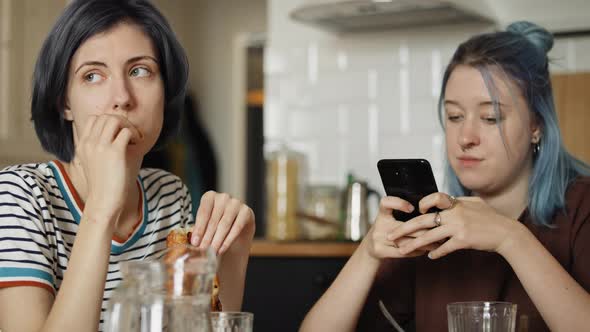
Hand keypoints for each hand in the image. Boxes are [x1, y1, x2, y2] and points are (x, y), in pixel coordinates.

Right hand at [75, 114, 142, 222]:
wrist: (104, 201)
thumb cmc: (104, 184)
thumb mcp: (95, 162)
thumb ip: (101, 147)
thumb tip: (119, 133)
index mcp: (82, 145)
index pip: (93, 119)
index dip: (109, 121)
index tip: (118, 132)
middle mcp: (89, 143)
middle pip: (105, 117)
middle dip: (121, 122)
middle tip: (130, 135)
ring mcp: (100, 146)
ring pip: (115, 120)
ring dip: (128, 126)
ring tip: (133, 139)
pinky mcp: (114, 152)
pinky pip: (126, 132)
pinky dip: (135, 135)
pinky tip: (137, 145)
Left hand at [190, 191, 254, 254]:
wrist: (237, 231)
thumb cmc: (216, 227)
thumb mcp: (205, 227)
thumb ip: (199, 231)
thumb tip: (192, 242)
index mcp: (209, 196)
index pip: (203, 213)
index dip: (199, 229)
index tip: (195, 243)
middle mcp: (223, 197)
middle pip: (213, 220)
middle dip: (207, 237)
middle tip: (202, 250)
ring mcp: (236, 203)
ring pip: (224, 224)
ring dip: (217, 240)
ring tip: (212, 252)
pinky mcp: (246, 211)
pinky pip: (237, 228)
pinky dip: (228, 240)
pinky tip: (222, 249)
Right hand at [363, 196, 439, 260]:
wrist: (370, 248)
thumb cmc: (386, 230)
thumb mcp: (390, 219)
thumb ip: (403, 216)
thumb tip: (430, 213)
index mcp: (382, 214)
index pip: (386, 202)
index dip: (398, 203)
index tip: (412, 208)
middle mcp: (379, 225)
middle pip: (404, 226)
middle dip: (424, 230)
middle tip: (439, 230)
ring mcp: (378, 238)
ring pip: (406, 241)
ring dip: (425, 243)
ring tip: (438, 242)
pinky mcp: (380, 250)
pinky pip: (402, 252)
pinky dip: (416, 251)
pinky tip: (425, 250)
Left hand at [388, 193, 519, 258]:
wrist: (506, 232)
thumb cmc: (490, 218)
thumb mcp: (475, 204)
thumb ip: (458, 203)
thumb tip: (446, 201)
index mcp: (456, 203)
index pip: (432, 199)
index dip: (420, 206)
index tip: (412, 212)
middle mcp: (454, 213)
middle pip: (423, 221)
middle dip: (404, 228)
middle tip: (391, 234)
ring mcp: (458, 227)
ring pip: (429, 236)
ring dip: (413, 244)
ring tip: (402, 250)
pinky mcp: (463, 240)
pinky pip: (444, 247)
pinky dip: (436, 252)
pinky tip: (429, 256)